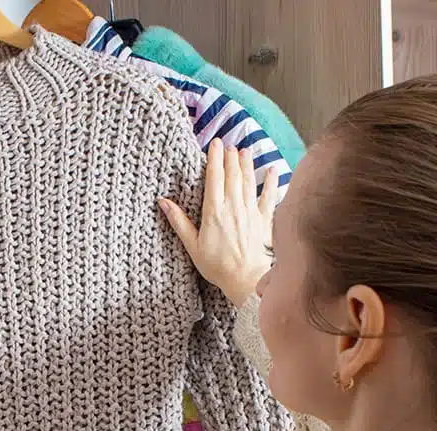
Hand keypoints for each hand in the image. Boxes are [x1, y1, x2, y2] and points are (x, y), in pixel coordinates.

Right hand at [159, 141, 280, 305]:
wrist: (247, 280)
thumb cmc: (218, 266)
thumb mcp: (192, 246)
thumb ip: (179, 222)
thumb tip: (163, 202)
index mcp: (214, 212)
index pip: (214, 178)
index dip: (215, 158)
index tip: (214, 144)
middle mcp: (233, 207)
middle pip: (232, 175)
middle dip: (230, 157)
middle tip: (228, 144)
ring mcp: (251, 212)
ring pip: (249, 181)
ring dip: (247, 164)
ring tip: (244, 150)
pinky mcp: (265, 220)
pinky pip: (269, 196)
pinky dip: (271, 181)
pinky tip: (273, 169)